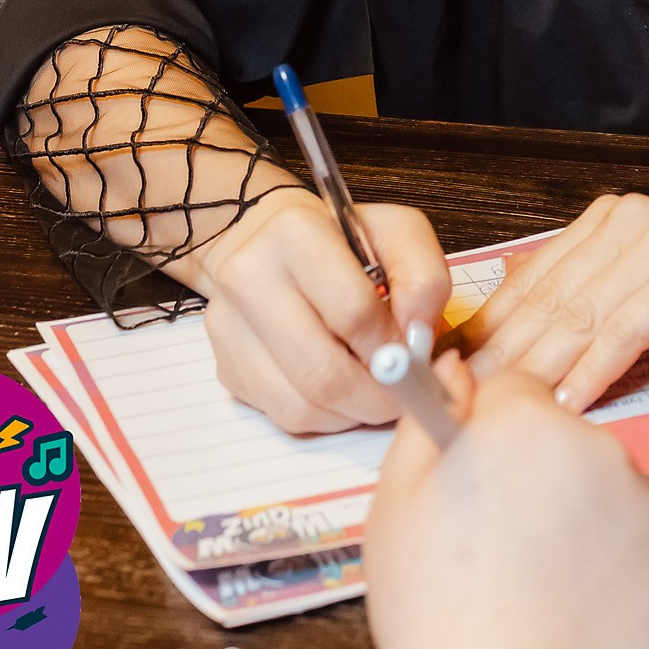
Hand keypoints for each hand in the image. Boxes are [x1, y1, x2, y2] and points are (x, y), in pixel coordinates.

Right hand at [184, 191, 450, 434]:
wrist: (263, 239)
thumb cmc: (338, 240)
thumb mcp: (394, 232)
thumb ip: (423, 275)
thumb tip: (419, 337)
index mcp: (294, 233)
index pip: (353, 313)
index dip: (395, 349)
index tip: (416, 360)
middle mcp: (249, 277)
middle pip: (324, 372)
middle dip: (377, 396)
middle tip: (405, 394)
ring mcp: (229, 326)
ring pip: (303, 404)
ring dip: (352, 411)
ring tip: (375, 390)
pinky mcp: (225, 365)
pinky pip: (284, 414)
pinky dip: (325, 416)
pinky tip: (341, 390)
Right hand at [364, 362, 648, 648]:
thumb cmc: (443, 624)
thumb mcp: (395, 508)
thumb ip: (429, 420)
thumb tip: (454, 373)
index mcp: (527, 425)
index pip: (516, 392)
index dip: (491, 437)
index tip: (480, 481)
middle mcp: (602, 451)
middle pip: (570, 446)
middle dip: (542, 484)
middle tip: (504, 555)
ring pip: (613, 503)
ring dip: (586, 533)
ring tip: (542, 603)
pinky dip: (625, 586)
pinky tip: (584, 629)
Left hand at [458, 196, 648, 412]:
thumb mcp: (646, 276)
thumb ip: (592, 286)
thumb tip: (521, 309)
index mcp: (606, 221)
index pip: (534, 276)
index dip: (491, 321)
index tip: (453, 359)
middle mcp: (623, 224)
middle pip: (550, 297)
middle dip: (502, 349)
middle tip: (463, 392)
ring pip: (581, 316)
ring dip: (538, 367)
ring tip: (503, 405)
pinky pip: (626, 332)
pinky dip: (593, 371)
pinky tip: (569, 401)